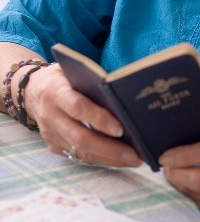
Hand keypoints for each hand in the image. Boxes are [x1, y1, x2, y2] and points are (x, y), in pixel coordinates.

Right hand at [21, 64, 141, 167]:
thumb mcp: (73, 71)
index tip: (120, 128)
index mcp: (55, 91)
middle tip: (135, 154)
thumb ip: (92, 80)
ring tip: (133, 159)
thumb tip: (123, 95)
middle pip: (80, 137)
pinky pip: (79, 156)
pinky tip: (119, 159)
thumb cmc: (63, 77)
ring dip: (109, 158)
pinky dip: (101, 159)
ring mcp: (51, 134)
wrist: (32, 90)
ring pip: (80, 152)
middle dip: (110, 148)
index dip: (98, 118)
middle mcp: (51, 115)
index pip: (77, 107)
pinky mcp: (54, 146)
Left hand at [159, 121, 199, 215]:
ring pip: (194, 193)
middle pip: (199, 180)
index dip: (185, 154)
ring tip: (169, 168)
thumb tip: (186, 124)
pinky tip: (181, 179)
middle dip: (175, 172)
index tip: (165, 153)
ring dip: (177, 181)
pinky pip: (196, 201)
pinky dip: (185, 189)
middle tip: (163, 163)